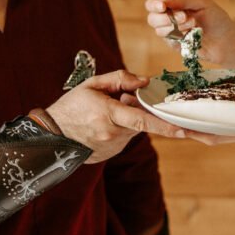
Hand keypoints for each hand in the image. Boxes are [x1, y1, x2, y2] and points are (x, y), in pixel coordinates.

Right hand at [45, 70, 184, 162]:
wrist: (50, 135)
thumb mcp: (91, 84)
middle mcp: (112, 135)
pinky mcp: (110, 155)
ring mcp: (112, 148)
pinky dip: (119, 129)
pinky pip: (124, 138)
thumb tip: (144, 82)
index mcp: (108, 116)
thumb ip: (120, 79)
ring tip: (102, 113)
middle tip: (123, 103)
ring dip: (127, 120)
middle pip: (140, 122)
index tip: (183, 130)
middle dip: (139, 111)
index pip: (142, 120)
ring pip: (133, 130)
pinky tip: (100, 125)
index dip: (165, 126)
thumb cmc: (70, 106)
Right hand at [144, 0, 234, 66]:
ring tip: (193, 24)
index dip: (154, 4)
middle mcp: (169, 19)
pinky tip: (192, 34)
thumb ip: (182, 0)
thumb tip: (163, 1)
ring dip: (176, 26)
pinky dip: (179, 36)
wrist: (227, 40)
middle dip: (165, 17)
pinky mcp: (176, 46)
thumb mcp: (201, 2)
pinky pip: (168, 41)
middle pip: (152, 18)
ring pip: (158, 30)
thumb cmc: (216, 18)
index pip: (153, 4)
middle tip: (183, 16)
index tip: (162, 6)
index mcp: (173, 5)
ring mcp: (172, 33)